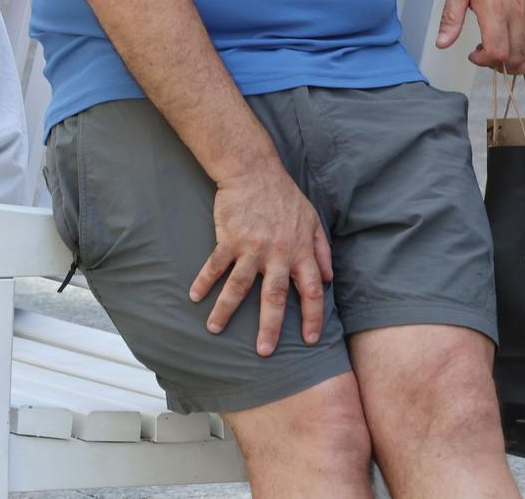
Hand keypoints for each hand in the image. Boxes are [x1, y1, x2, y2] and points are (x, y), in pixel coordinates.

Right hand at [190, 166, 331, 356]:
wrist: (253, 171)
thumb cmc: (284, 196)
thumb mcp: (313, 220)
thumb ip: (322, 251)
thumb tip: (328, 279)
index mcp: (301, 252)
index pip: (311, 292)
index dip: (312, 317)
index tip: (309, 340)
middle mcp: (278, 255)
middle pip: (274, 298)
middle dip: (270, 327)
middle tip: (264, 352)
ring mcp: (251, 248)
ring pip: (239, 287)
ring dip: (226, 310)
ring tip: (215, 329)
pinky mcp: (228, 239)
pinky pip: (215, 265)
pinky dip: (205, 281)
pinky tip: (196, 297)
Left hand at [440, 0, 524, 73]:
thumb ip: (451, 19)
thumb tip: (442, 44)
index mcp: (496, 9)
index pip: (498, 52)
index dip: (485, 61)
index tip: (474, 54)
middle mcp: (519, 12)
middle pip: (518, 56)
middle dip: (501, 65)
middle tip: (486, 57)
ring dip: (520, 61)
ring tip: (503, 58)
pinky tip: (517, 41)